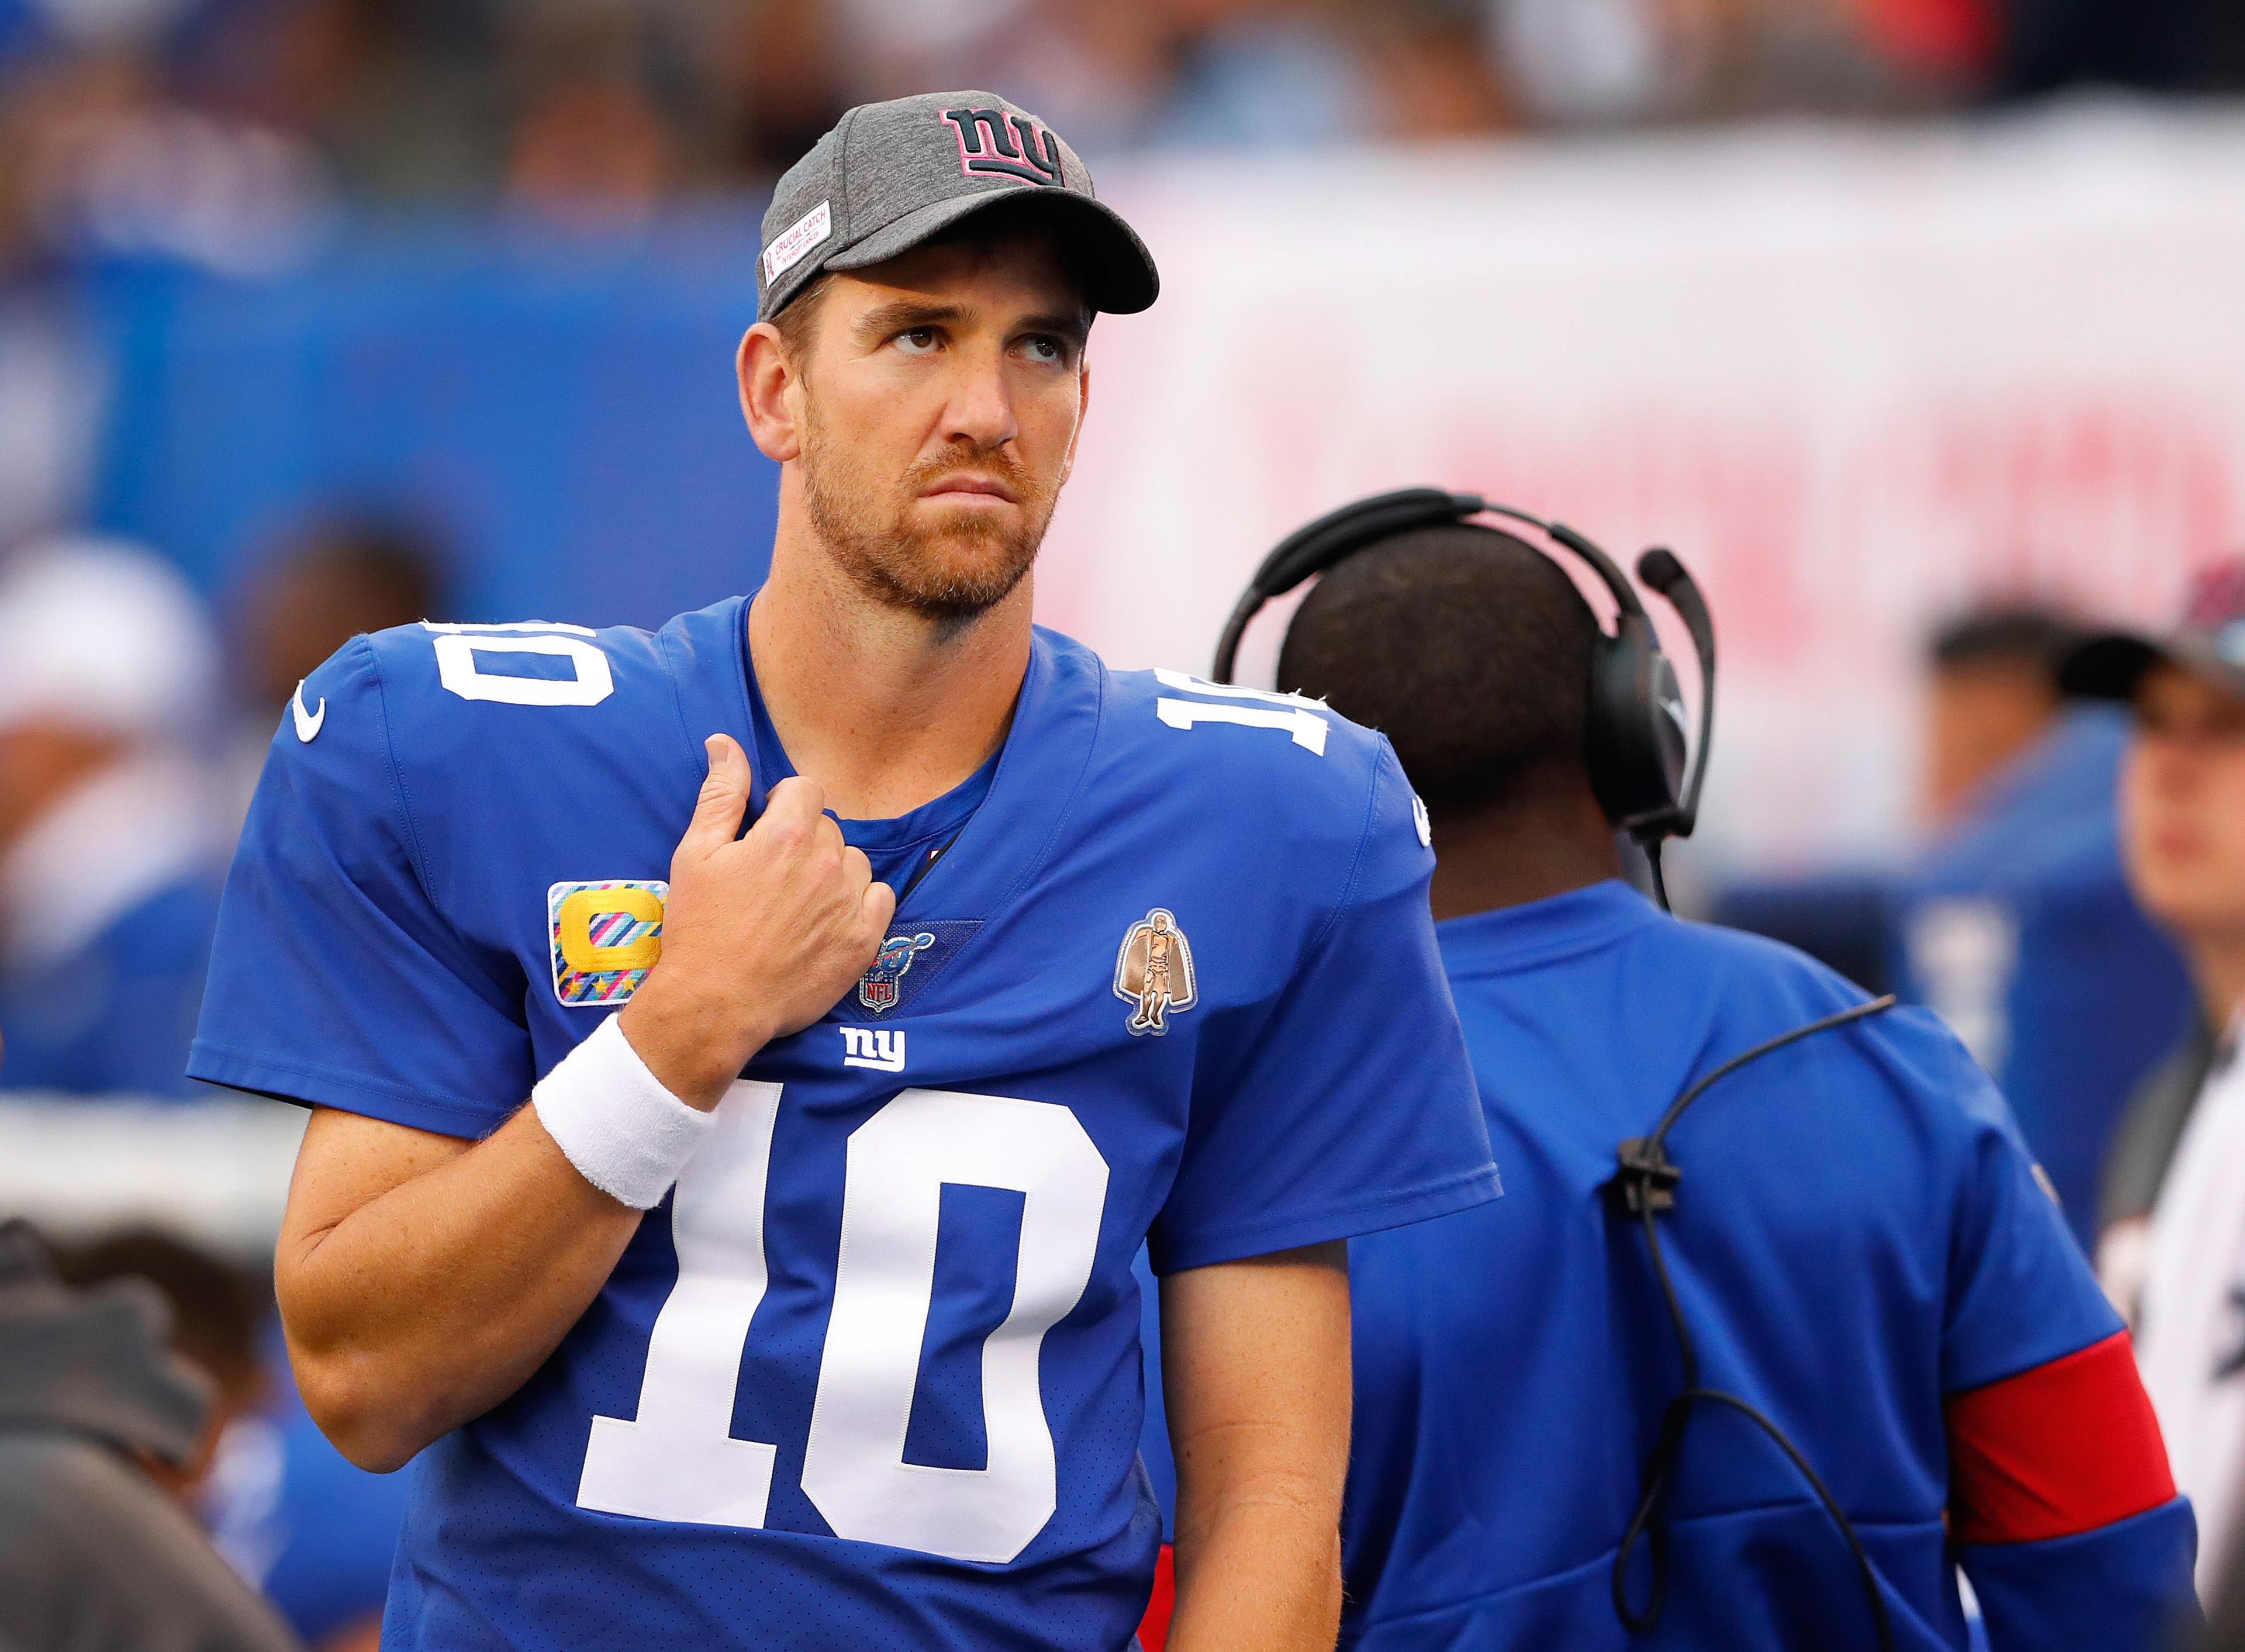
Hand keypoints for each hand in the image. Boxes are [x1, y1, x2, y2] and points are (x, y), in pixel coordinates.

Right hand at [619, 735, 894, 1107]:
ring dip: (833, 870)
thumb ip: (720, 794)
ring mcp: (850, 903)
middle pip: (829, 826)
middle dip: (805, 839)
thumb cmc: (699, 928)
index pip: (806, 788)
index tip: (766, 828)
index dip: (784, 804)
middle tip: (773, 873)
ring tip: (799, 899)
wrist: (714, 1005)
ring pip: (855, 861)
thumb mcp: (696, 854)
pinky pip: (881, 897)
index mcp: (787, 835)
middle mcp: (827, 864)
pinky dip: (861, 901)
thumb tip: (724, 743)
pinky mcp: (864, 941)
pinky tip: (829, 918)